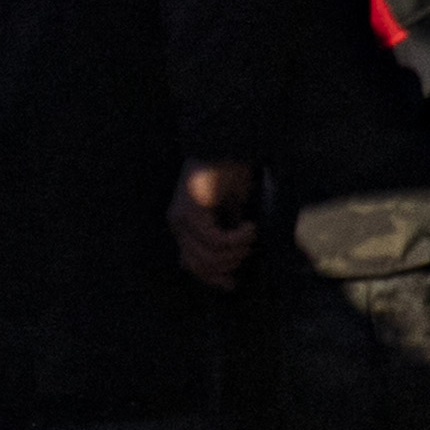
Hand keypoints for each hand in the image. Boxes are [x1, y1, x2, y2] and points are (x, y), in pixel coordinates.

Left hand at [170, 162, 258, 289]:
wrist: (227, 145)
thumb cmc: (233, 174)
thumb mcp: (234, 210)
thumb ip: (233, 234)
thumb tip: (251, 259)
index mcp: (185, 227)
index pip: (192, 265)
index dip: (212, 279)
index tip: (233, 283)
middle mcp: (178, 225)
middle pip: (200, 266)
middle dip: (230, 264)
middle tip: (249, 248)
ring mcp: (181, 218)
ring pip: (209, 256)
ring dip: (236, 251)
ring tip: (250, 235)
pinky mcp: (191, 211)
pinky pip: (215, 240)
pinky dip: (237, 238)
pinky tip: (249, 226)